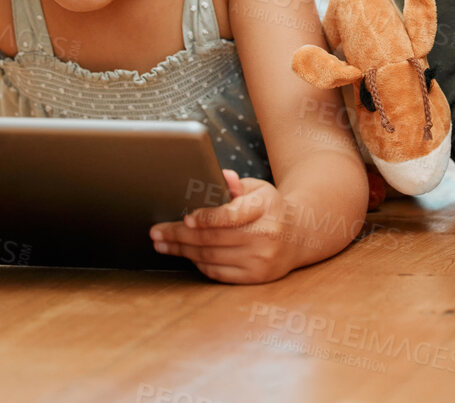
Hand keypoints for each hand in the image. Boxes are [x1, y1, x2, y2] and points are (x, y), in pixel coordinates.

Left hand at [150, 170, 294, 283]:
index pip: (232, 214)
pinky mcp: (256, 277)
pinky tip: (186, 254)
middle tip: (156, 232)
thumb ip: (235, 184)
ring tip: (163, 244)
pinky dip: (198, 263)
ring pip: (211, 256)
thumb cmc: (268, 208)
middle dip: (179, 235)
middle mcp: (266, 235)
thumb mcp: (257, 188)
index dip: (207, 217)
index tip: (185, 217)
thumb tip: (220, 176)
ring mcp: (261, 260)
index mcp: (265, 208)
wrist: (297, 236)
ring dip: (182, 251)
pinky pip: (218, 272)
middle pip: (213, 238)